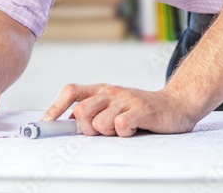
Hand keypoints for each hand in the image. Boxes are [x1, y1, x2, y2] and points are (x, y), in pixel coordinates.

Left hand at [41, 83, 204, 136]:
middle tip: (103, 132)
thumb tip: (65, 123)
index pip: (71, 91)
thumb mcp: (114, 107)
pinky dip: (123, 133)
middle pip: (81, 111)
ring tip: (122, 130)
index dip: (55, 107)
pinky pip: (121, 125)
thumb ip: (92, 112)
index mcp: (102, 90)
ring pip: (99, 122)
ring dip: (107, 132)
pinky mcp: (141, 110)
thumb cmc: (141, 111)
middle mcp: (111, 92)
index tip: (46, 123)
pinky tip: (133, 130)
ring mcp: (126, 100)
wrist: (177, 105)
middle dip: (86, 128)